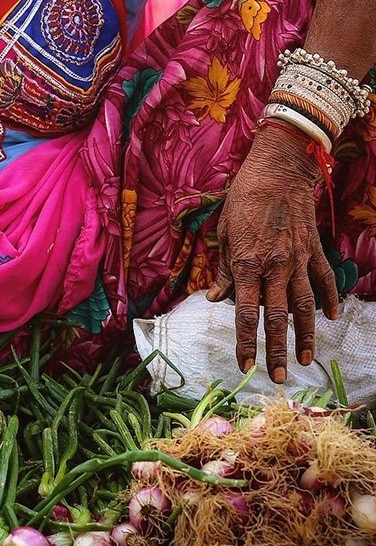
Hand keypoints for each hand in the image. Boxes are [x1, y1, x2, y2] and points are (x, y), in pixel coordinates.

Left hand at [222, 109, 338, 383]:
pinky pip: (324, 279)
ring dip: (306, 335)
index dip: (246, 343)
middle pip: (278, 318)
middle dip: (278, 350)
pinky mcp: (314, 250)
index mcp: (248, 265)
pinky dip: (330, 298)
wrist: (279, 169)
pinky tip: (332, 317)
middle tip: (280, 377)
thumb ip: (223, 269)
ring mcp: (299, 260)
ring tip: (308, 359)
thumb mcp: (224, 232)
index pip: (247, 314)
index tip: (245, 366)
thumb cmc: (244, 198)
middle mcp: (275, 267)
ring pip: (305, 305)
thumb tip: (213, 298)